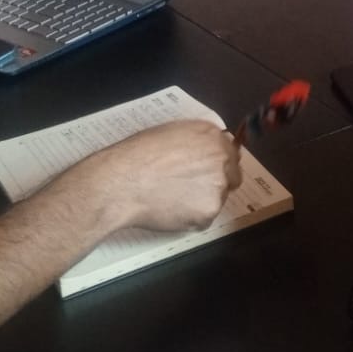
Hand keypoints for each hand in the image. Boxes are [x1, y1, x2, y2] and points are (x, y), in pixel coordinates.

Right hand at [96, 120, 242, 233]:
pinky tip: (171, 209)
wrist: (122, 182)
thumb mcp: (170, 133)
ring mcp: (218, 186)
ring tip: (172, 199)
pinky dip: (191, 218)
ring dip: (202, 201)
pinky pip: (205, 218)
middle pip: (231, 177)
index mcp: (211, 135)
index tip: (205, 173)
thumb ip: (195, 142)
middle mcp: (221, 158)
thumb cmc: (137, 156)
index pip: (231, 153)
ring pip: (218, 199)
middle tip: (188, 189)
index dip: (217, 165)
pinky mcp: (209, 211)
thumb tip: (202, 152)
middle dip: (214, 184)